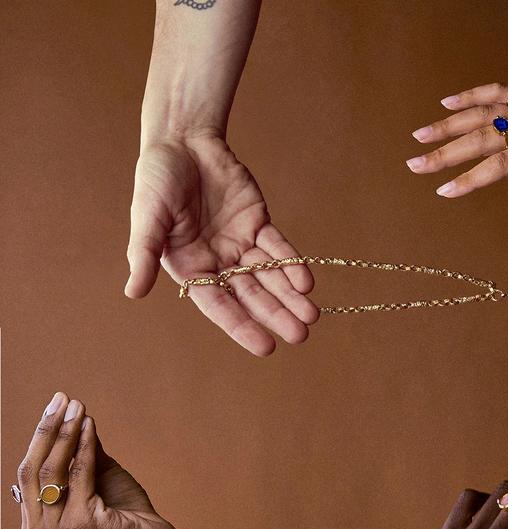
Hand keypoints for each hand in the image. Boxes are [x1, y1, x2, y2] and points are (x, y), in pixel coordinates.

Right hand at [17, 393, 188, 528]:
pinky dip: (83, 446)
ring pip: (52, 471)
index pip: (27, 476)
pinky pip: (78, 475)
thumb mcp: (101, 482)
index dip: (39, 439)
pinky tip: (89, 426)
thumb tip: (75, 419)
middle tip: (60, 398)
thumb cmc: (130, 521)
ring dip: (64, 433)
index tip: (54, 407)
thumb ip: (84, 457)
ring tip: (75, 406)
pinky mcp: (78, 527)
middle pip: (33, 471)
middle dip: (47, 430)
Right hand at [126, 135, 318, 355]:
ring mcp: (240, 243)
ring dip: (290, 295)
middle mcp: (217, 261)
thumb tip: (133, 293)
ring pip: (269, 275)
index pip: (219, 304)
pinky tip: (307, 281)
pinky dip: (292, 263)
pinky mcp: (257, 223)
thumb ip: (144, 253)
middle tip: (301, 335)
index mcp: (189, 267)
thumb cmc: (157, 178)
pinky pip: (278, 247)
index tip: (265, 347)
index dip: (241, 325)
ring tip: (312, 316)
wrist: (183, 140)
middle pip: (251, 295)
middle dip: (276, 315)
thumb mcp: (147, 216)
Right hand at [406, 51, 507, 231]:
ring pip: (482, 115)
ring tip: (419, 136)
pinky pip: (497, 93)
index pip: (503, 165)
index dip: (472, 178)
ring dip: (448, 125)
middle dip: (445, 154)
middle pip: (481, 140)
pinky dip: (471, 95)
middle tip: (413, 165)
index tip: (445, 190)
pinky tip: (447, 101)